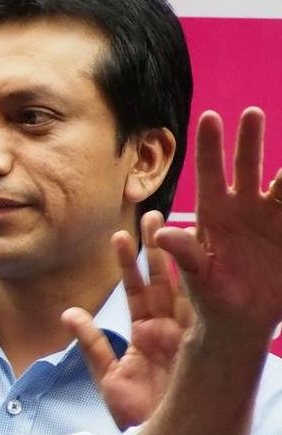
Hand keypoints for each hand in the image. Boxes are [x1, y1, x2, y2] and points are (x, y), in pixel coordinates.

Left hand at [63, 211, 192, 428]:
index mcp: (147, 335)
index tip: (122, 234)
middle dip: (160, 249)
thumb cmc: (135, 416)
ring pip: (180, 292)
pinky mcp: (194, 352)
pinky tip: (192, 266)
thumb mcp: (108, 376)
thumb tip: (69, 312)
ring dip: (175, 261)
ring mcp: (183, 340)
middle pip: (164, 282)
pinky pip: (194, 319)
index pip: (138, 291)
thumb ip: (91, 344)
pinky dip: (194, 294)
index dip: (132, 264)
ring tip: (172, 226)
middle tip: (155, 214)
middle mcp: (167, 333)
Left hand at [156, 108, 281, 350]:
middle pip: (246, 167)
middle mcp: (242, 208)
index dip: (210, 147)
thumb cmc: (211, 298)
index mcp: (213, 214)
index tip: (211, 118)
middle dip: (249, 141)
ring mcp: (270, 218)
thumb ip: (185, 255)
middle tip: (252, 113)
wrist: (242, 321)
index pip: (210, 174)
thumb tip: (163, 236)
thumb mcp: (197, 278)